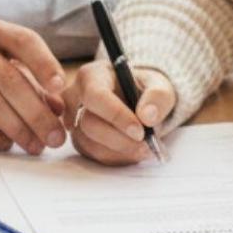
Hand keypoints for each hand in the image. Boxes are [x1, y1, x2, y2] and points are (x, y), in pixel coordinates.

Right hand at [0, 20, 67, 154]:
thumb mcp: (3, 64)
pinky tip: (5, 143)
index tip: (61, 86)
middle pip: (10, 80)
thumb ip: (33, 83)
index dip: (45, 63)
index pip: (24, 41)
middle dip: (37, 113)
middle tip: (54, 137)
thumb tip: (58, 111)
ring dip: (18, 130)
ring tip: (34, 145)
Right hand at [61, 59, 176, 165]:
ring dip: (120, 151)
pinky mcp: (79, 139)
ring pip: (90, 144)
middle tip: (147, 145)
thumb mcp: (159, 86)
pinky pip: (93, 155)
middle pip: (89, 124)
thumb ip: (157, 96)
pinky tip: (132, 150)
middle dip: (120, 139)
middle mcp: (76, 96)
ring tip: (144, 148)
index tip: (140, 131)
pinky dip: (116, 157)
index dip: (117, 116)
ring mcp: (73, 120)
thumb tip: (147, 116)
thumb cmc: (145, 89)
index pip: (96, 96)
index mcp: (92, 75)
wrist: (139, 103)